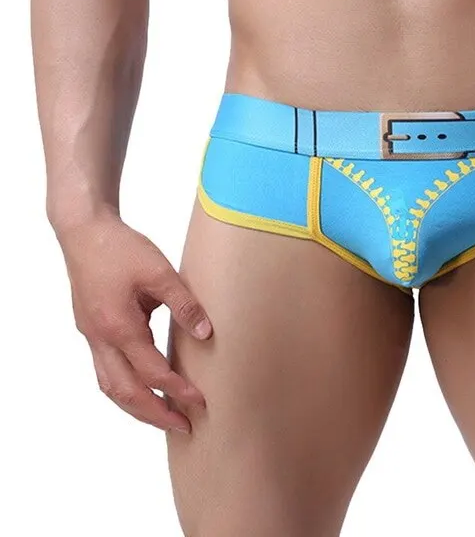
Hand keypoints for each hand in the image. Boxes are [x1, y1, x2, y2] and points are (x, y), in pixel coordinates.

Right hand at [57, 212, 211, 433]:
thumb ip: (184, 305)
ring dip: (136, 406)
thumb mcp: (160, 272)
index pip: (152, 372)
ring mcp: (91, 335)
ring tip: (163, 416)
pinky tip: (142, 385)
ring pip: (110, 386)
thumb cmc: (121, 248)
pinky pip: (105, 369)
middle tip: (184, 427)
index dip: (177, 390)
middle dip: (154, 414)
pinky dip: (124, 386)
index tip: (201, 401)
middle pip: (125, 393)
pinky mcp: (91, 328)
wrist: (84, 231)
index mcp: (119, 327)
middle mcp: (100, 338)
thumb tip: (207, 334)